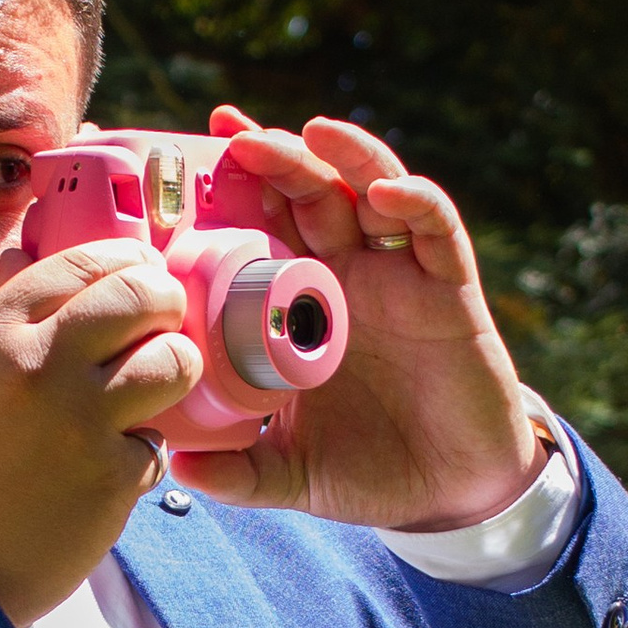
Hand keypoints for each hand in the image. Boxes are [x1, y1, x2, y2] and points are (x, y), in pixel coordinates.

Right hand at [0, 240, 202, 627]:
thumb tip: (47, 278)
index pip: (82, 264)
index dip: (127, 261)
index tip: (142, 271)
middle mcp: (39, 368)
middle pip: (140, 297)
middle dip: (165, 301)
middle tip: (166, 319)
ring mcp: (81, 423)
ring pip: (172, 362)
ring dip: (174, 367)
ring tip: (159, 384)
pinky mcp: (113, 479)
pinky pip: (157, 445)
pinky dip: (140, 454)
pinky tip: (111, 467)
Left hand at [179, 113, 546, 526]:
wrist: (453, 493)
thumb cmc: (371, 470)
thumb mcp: (292, 474)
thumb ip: (239, 473)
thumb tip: (174, 468)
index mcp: (299, 303)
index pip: (262, 228)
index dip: (230, 192)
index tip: (183, 162)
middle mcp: (346, 276)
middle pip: (309, 193)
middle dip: (274, 155)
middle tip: (232, 134)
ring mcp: (398, 277)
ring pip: (369, 191)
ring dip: (341, 157)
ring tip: (306, 135)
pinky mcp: (449, 289)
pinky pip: (435, 229)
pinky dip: (413, 202)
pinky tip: (382, 195)